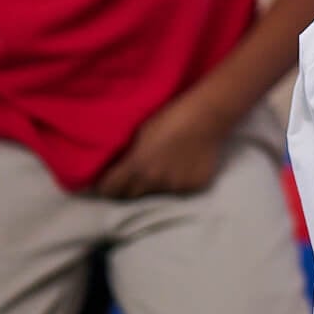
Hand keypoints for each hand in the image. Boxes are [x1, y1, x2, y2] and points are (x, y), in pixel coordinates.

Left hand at [92, 97, 228, 198]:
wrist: (208, 116)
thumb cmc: (171, 116)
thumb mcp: (141, 134)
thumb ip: (130, 156)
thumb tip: (120, 169)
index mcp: (135, 166)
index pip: (109, 190)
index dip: (105, 187)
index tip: (106, 183)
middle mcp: (153, 182)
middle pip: (130, 197)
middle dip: (127, 190)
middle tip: (131, 179)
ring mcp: (175, 187)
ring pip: (156, 195)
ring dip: (154, 187)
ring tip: (161, 172)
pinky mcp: (195, 187)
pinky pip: (179, 191)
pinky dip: (177, 183)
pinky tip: (182, 169)